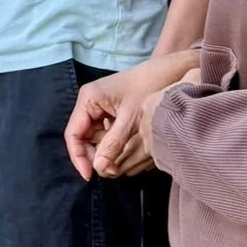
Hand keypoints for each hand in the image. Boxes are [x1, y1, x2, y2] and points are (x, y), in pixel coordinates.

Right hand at [63, 54, 197, 180]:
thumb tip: (99, 169)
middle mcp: (91, 103)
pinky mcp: (113, 112)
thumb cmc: (151, 86)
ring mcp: (102, 107)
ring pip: (96, 138)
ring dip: (106, 152)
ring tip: (121, 163)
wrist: (172, 69)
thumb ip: (113, 143)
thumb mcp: (131, 118)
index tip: (90, 176)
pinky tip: (126, 150)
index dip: (79, 157)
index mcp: (89, 99)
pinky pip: (107, 134)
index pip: (73, 134)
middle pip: (84, 138)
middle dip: (95, 156)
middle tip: (113, 171)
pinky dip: (115, 144)